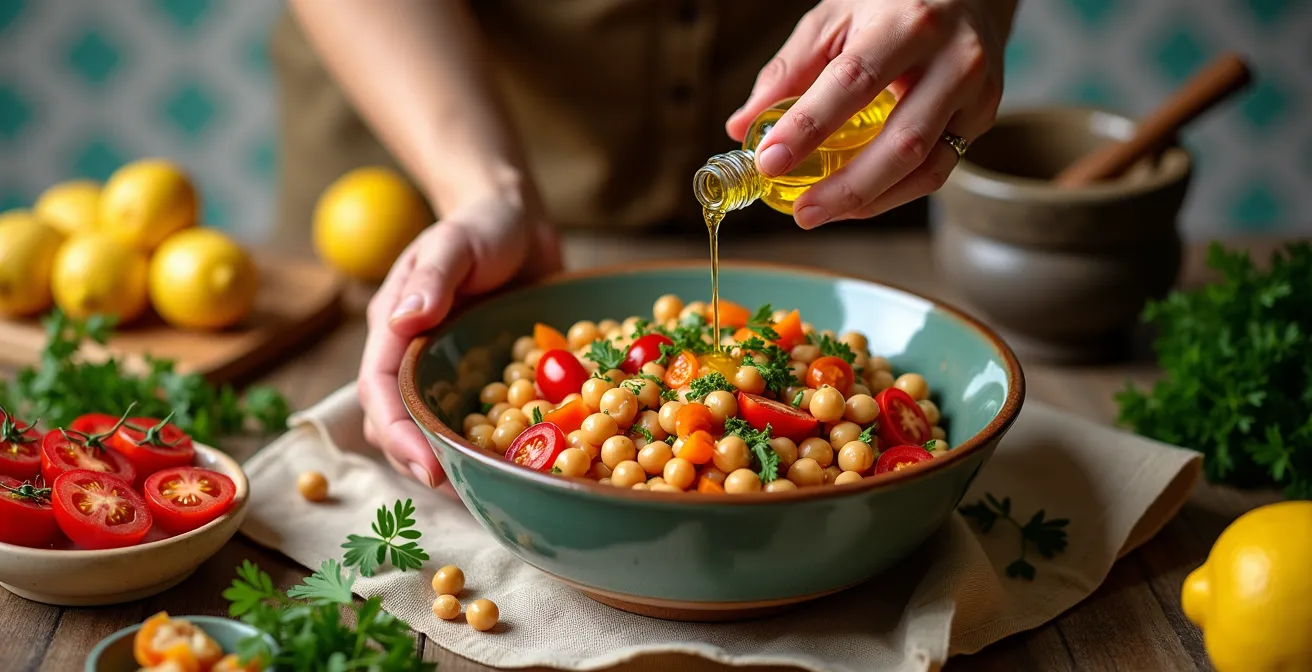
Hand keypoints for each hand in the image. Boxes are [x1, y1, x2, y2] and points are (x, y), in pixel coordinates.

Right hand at [358, 192, 561, 485]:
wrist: (520, 221)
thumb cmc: (480, 225)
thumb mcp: (456, 242)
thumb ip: (433, 276)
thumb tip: (404, 319)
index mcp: (394, 329)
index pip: (381, 392)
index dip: (399, 435)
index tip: (429, 467)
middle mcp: (417, 359)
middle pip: (401, 426)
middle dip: (423, 463)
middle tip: (462, 494)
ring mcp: (452, 373)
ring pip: (439, 431)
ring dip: (458, 464)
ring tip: (489, 495)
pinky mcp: (487, 380)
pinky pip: (486, 422)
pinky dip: (498, 447)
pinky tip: (526, 468)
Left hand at [726, 0, 1014, 227]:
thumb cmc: (894, 3)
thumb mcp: (836, 17)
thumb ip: (788, 70)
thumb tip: (741, 126)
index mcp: (907, 24)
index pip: (852, 83)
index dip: (808, 127)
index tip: (768, 161)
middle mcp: (953, 59)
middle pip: (901, 141)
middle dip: (845, 187)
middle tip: (800, 213)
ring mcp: (975, 93)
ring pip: (924, 167)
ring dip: (868, 201)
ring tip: (820, 213)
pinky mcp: (983, 118)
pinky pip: (937, 172)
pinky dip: (892, 195)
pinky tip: (856, 203)